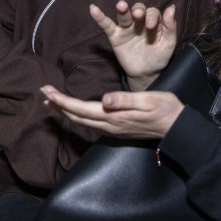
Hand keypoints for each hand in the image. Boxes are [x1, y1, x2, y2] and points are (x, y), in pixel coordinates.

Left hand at [40, 85, 183, 138]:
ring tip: (52, 102)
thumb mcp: (148, 101)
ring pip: (82, 121)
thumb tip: (104, 100)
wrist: (177, 126)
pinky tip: (75, 111)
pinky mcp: (117, 128)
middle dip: (58, 105)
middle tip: (43, 93)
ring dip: (66, 111)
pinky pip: (91, 122)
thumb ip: (124, 100)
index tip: (47, 91)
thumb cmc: (165, 109)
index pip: (81, 109)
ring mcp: (113, 129)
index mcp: (114, 116)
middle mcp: (110, 125)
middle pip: (77, 116)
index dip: (62, 101)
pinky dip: (78, 115)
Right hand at [89, 1, 176, 90]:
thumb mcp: (168, 43)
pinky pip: (106, 25)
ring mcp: (127, 28)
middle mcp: (140, 22)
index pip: (153, 13)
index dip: (152, 16)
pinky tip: (93, 9)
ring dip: (122, 9)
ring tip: (121, 5)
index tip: (152, 26)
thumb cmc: (159, 56)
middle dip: (138, 11)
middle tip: (138, 14)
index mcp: (154, 22)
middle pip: (138, 10)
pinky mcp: (115, 36)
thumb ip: (170, 26)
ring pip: (124, 15)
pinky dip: (99, 17)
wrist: (146, 74)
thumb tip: (172, 7)